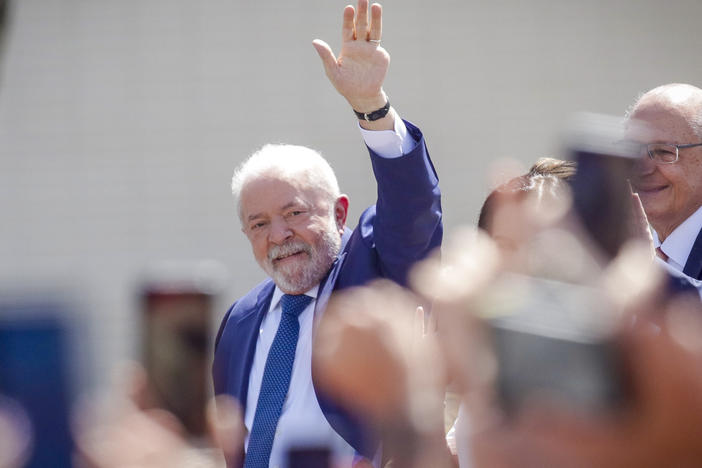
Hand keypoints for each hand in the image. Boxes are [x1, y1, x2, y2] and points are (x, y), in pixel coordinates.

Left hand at [313, 0, 392, 127]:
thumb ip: (325, 56)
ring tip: (376, 6)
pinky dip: (378, 34)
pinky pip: (379, 44)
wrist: (362, 96)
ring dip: (375, 19)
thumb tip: (315, 41)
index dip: (348, 19)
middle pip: (361, 25)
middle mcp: (360, 45)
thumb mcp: (333, 71)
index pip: (347, 29)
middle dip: (362, 12)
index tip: (348, 8)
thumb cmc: (345, 85)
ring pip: (373, 30)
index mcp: (348, 47)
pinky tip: (376, 25)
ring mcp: (371, 49)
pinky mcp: (381, 55)